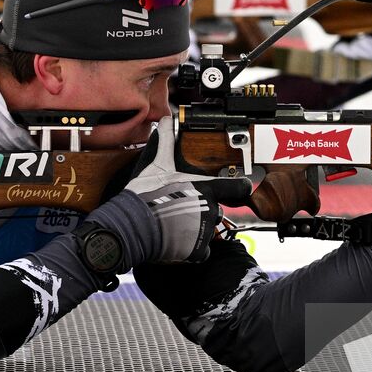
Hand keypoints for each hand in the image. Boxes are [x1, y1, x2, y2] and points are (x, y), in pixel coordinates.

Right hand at [124, 121, 250, 262]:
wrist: (132, 224)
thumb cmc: (145, 194)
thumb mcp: (157, 164)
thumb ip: (167, 142)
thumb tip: (166, 120)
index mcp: (206, 188)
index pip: (239, 188)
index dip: (239, 188)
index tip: (237, 189)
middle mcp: (210, 209)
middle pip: (218, 210)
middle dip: (203, 211)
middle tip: (183, 209)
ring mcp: (205, 231)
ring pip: (209, 231)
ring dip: (196, 230)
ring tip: (175, 224)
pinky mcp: (197, 250)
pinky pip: (201, 251)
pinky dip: (192, 249)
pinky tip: (176, 240)